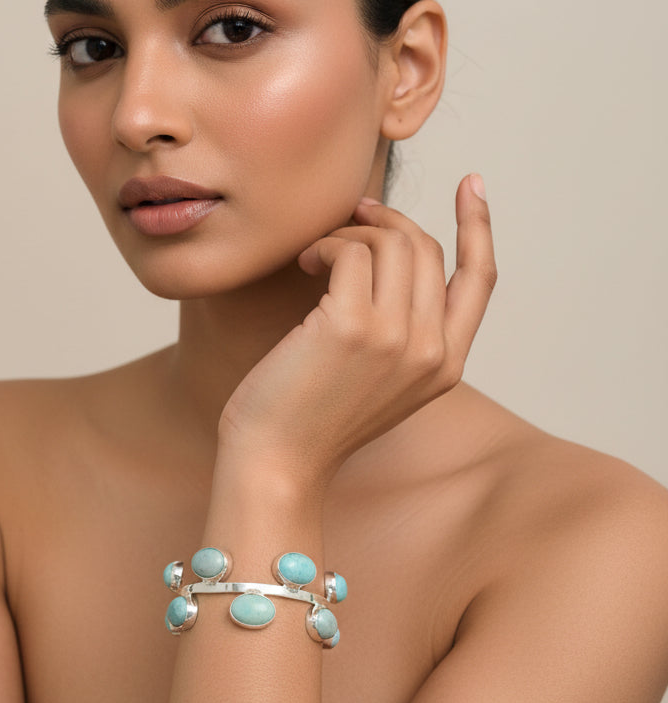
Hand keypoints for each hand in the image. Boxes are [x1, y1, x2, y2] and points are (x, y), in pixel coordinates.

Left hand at [218, 174, 496, 488]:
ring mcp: (397, 339)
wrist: (277, 462)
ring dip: (350, 234)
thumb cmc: (314, 417)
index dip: (479, 226)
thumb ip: (404, 332)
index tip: (471, 185)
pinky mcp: (353, 327)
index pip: (480, 279)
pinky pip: (352, 252)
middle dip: (386, 222)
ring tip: (318, 256)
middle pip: (427, 249)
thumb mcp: (379, 380)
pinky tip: (306, 263)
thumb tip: (391, 254)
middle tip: (351, 218)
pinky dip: (327, 245)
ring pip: (392, 243)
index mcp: (446, 366)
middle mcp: (432, 352)